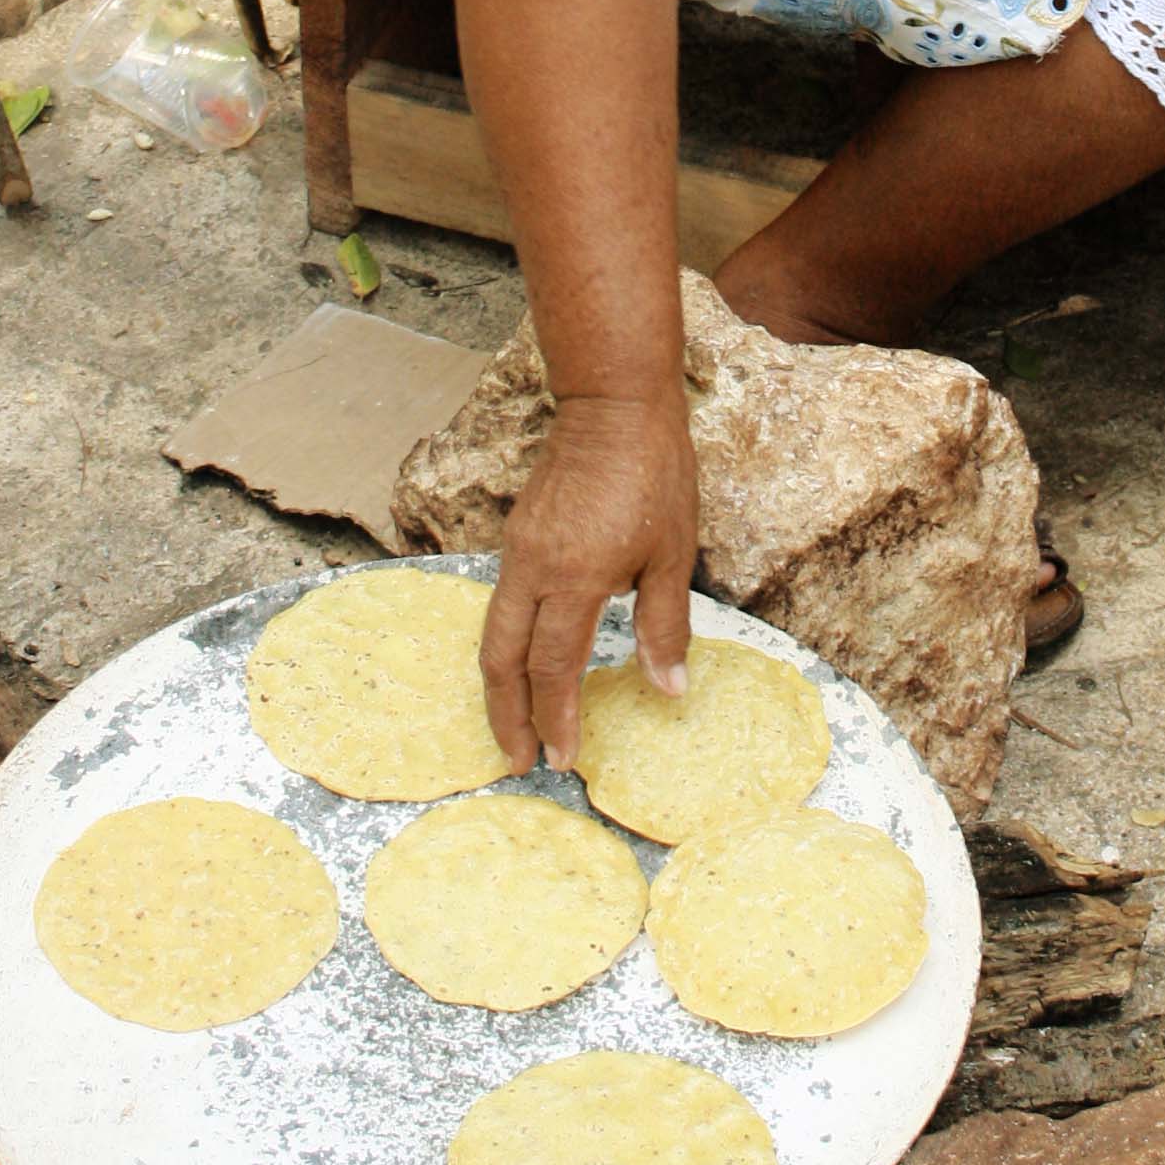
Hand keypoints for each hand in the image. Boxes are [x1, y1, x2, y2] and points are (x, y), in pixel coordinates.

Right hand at [482, 390, 697, 774]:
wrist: (613, 403)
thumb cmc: (653, 472)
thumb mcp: (672, 552)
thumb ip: (665, 624)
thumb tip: (668, 690)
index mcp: (575, 577)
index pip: (554, 667)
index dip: (555, 717)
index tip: (562, 759)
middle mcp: (534, 569)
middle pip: (502, 660)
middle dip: (506, 716)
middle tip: (520, 760)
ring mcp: (519, 550)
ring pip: (492, 633)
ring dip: (501, 685)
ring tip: (516, 724)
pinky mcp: (518, 535)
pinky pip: (500, 603)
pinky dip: (505, 646)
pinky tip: (525, 662)